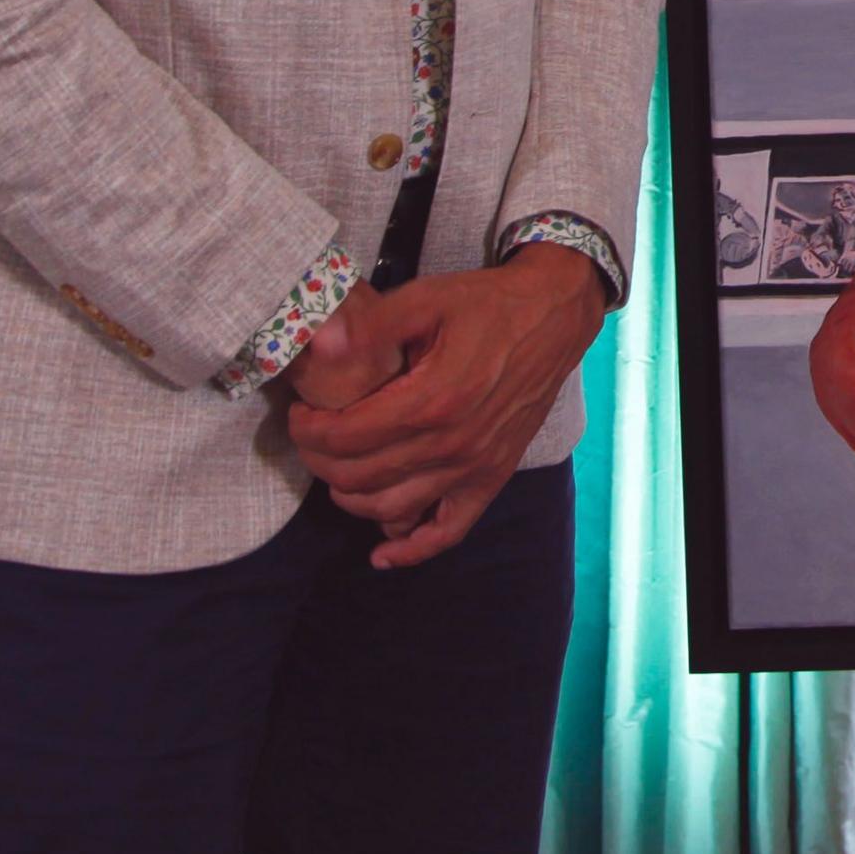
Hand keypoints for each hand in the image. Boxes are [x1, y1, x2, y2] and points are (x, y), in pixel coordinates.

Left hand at [283, 243, 608, 568]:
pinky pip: (449, 530)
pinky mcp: (492, 476)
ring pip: (391, 510)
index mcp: (432, 398)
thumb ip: (372, 324)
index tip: (300, 413)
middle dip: (320, 462)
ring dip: (351, 498)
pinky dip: (412, 551)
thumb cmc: (487, 306)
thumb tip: (321, 345)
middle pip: (360, 477)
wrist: (553, 316)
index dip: (309, 430)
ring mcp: (474, 466)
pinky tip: (382, 554)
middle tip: (312, 437)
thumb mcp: (427, 299)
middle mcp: (452, 443)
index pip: (346, 437)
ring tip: (338, 470)